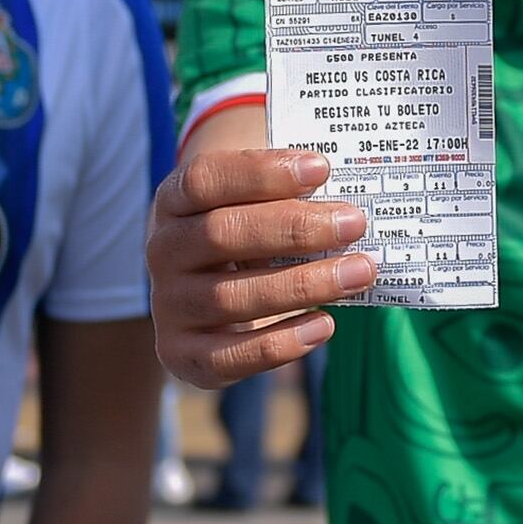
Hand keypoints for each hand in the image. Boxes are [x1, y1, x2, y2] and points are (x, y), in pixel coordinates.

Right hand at [145, 148, 374, 390]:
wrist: (201, 298)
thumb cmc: (244, 237)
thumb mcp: (251, 206)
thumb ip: (286, 197)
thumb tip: (348, 203)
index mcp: (174, 201)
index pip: (205, 179)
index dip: (261, 173)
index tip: (321, 168)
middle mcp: (163, 251)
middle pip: (221, 234)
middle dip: (294, 229)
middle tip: (353, 223)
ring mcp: (169, 306)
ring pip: (231, 298)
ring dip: (304, 285)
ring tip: (359, 272)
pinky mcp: (182, 355)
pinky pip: (231, 355)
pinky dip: (282, 343)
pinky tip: (325, 324)